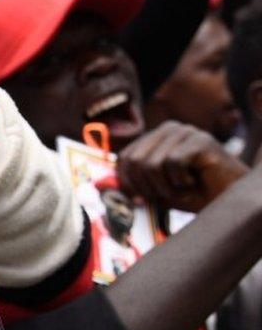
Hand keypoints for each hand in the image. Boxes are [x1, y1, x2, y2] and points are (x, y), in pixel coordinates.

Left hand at [117, 121, 248, 212]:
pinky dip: (180, 182)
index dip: (127, 182)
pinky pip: (172, 164)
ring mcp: (185, 132)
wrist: (227, 200)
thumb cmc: (192, 195)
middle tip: (166, 195)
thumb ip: (132, 184)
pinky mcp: (200, 140)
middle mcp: (169, 129)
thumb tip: (102, 185)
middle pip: (135, 161)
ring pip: (151, 164)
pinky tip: (194, 182)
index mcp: (155, 138)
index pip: (124, 157)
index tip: (139, 200)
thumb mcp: (155, 190)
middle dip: (146, 187)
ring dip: (165, 187)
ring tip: (182, 189)